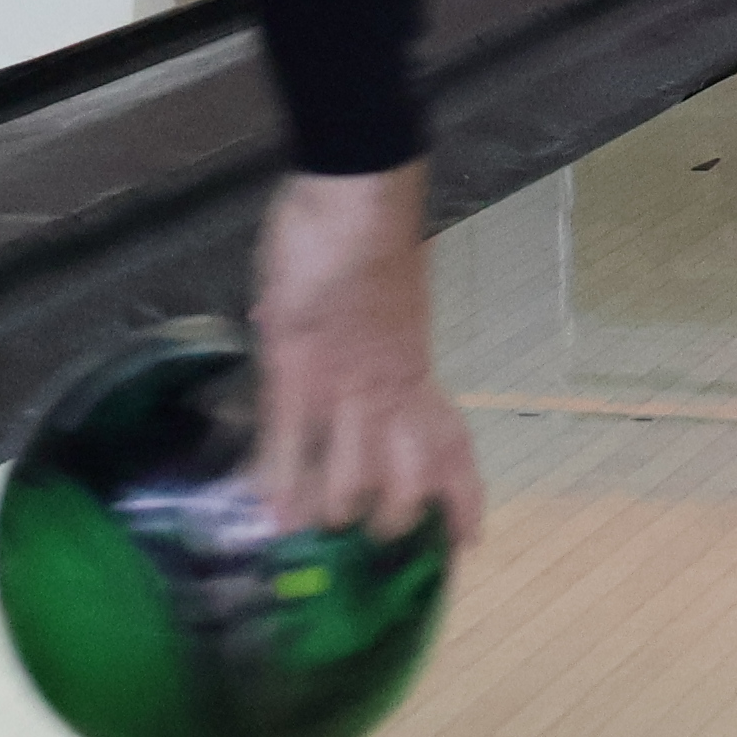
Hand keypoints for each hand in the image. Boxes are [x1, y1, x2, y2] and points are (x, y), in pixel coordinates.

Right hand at [249, 162, 482, 546]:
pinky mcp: (299, 368)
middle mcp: (391, 389)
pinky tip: (268, 510)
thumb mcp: (391, 303)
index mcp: (417, 369)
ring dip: (331, 510)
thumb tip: (338, 347)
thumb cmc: (373, 234)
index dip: (462, 499)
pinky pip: (292, 442)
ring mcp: (345, 383)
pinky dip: (280, 482)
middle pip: (408, 479)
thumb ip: (375, 339)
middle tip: (369, 538)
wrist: (358, 193)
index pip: (451, 446)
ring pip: (351, 478)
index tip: (467, 542)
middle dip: (390, 519)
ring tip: (311, 526)